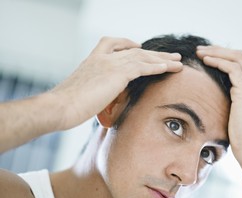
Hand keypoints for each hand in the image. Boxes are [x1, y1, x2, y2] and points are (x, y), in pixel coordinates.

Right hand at [50, 37, 182, 129]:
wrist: (60, 107)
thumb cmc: (66, 106)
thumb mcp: (80, 93)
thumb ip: (93, 91)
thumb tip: (100, 100)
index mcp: (92, 60)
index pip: (112, 43)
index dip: (128, 44)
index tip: (139, 46)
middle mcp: (102, 58)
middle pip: (134, 50)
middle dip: (154, 53)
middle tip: (170, 55)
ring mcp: (109, 64)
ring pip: (142, 57)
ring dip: (162, 59)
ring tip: (178, 61)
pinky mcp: (116, 74)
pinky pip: (142, 67)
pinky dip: (157, 66)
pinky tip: (169, 67)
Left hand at [196, 46, 241, 159]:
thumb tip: (229, 95)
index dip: (232, 55)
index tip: (215, 56)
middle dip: (222, 50)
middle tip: (204, 50)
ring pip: (237, 58)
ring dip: (216, 52)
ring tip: (200, 53)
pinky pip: (231, 67)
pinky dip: (217, 61)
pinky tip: (205, 61)